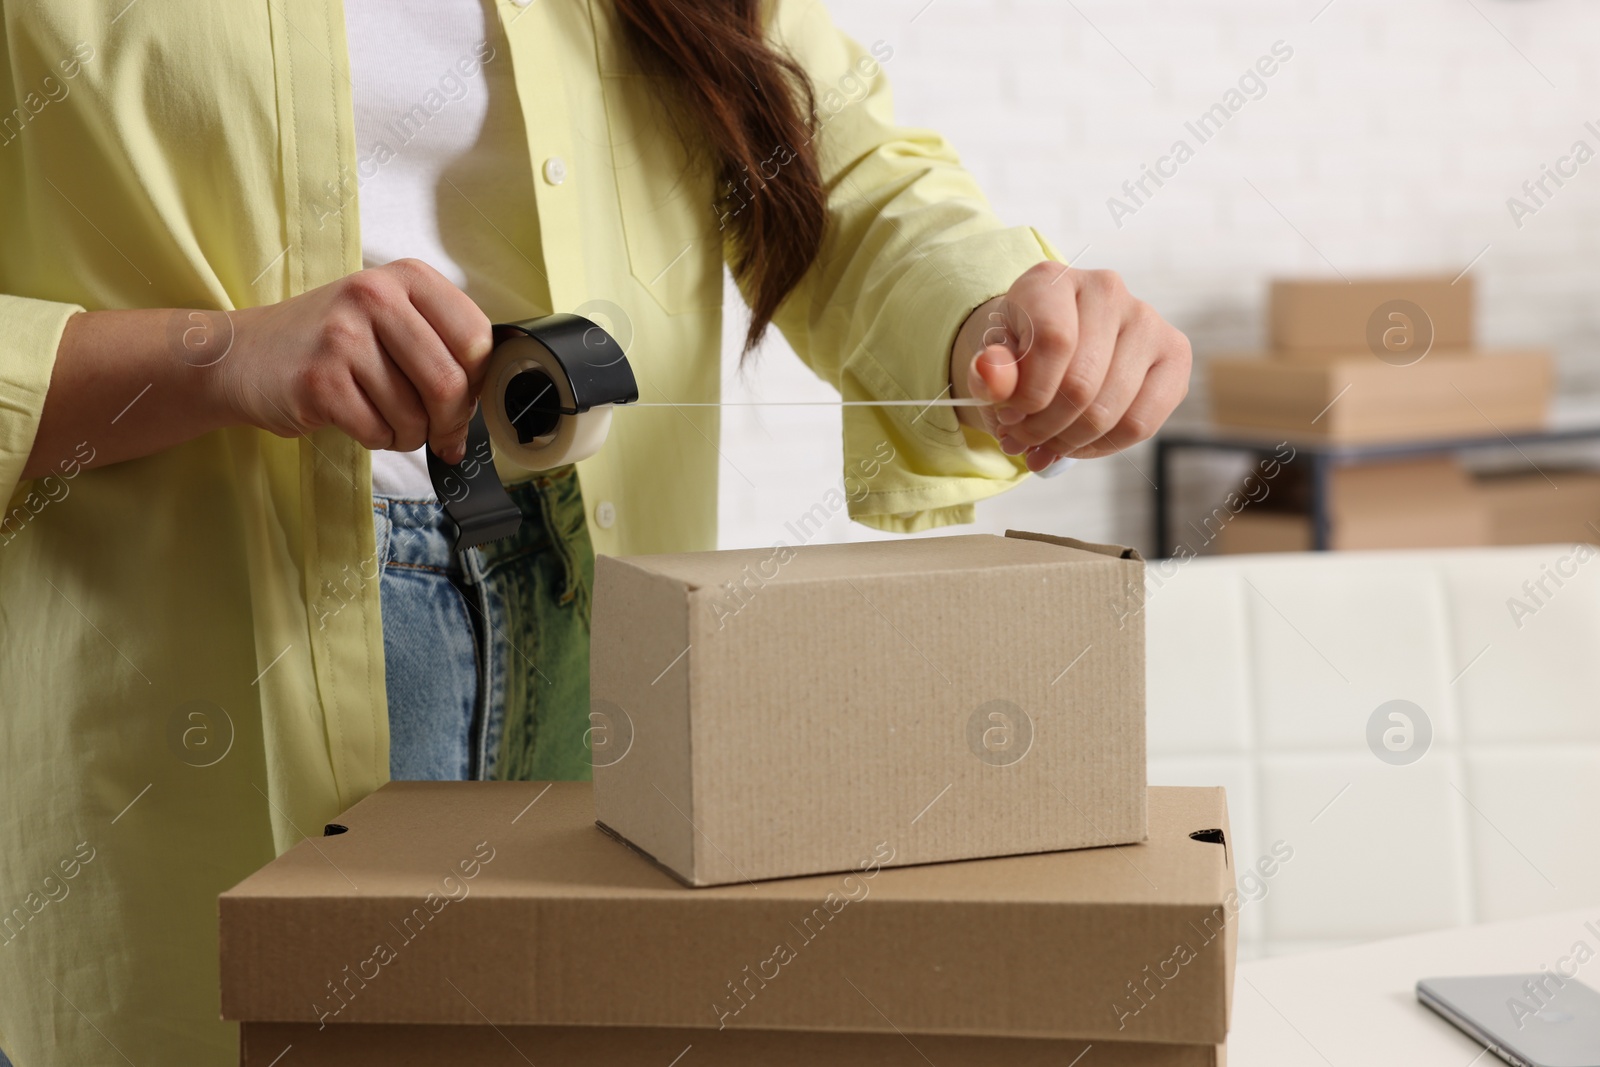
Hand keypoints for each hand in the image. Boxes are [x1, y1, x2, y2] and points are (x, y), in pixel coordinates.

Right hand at [221, 259, 493, 462]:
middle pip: (449, 383)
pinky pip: (376, 430)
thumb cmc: (330, 343)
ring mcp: (343, 335)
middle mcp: (376, 296)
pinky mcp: (319, 379)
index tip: (464, 401)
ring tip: (386, 420)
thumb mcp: (390, 319)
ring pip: (414, 414)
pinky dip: (377, 439)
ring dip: (409, 435)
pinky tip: (357, 420)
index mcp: (408, 277)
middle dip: (449, 423)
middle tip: (439, 433)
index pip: (476, 339)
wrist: (242, 354)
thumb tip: (486, 404)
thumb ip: (441, 345)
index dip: (477, 383)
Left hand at [950, 262, 1190, 470]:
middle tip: (1023, 439)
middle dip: (1044, 428)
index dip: (1030, 395)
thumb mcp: (991, 362)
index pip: (1054, 343)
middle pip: (1082, 384)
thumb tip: (991, 374)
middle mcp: (1106, 289)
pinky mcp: (1174, 353)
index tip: (1009, 416)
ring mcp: (1146, 319)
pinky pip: (1143, 422)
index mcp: (1052, 281)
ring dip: (1069, 442)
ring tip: (1045, 444)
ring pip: (1111, 410)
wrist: (1049, 346)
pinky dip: (1104, 446)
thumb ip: (989, 372)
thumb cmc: (1019, 352)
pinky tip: (1079, 444)